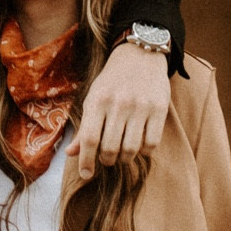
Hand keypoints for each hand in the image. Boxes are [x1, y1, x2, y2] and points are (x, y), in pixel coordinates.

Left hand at [69, 41, 169, 180]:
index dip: (86, 161)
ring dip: (125, 158)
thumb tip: (71, 154)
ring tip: (122, 154)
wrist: (140, 55)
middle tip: (108, 159)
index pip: (89, 139)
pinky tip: (140, 145)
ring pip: (131, 149)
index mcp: (98, 101)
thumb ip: (84, 127)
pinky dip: (144, 152)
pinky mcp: (159, 109)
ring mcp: (140, 106)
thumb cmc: (112, 82)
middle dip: (107, 161)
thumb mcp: (93, 98)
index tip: (86, 175)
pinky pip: (152, 143)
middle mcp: (118, 104)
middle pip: (110, 148)